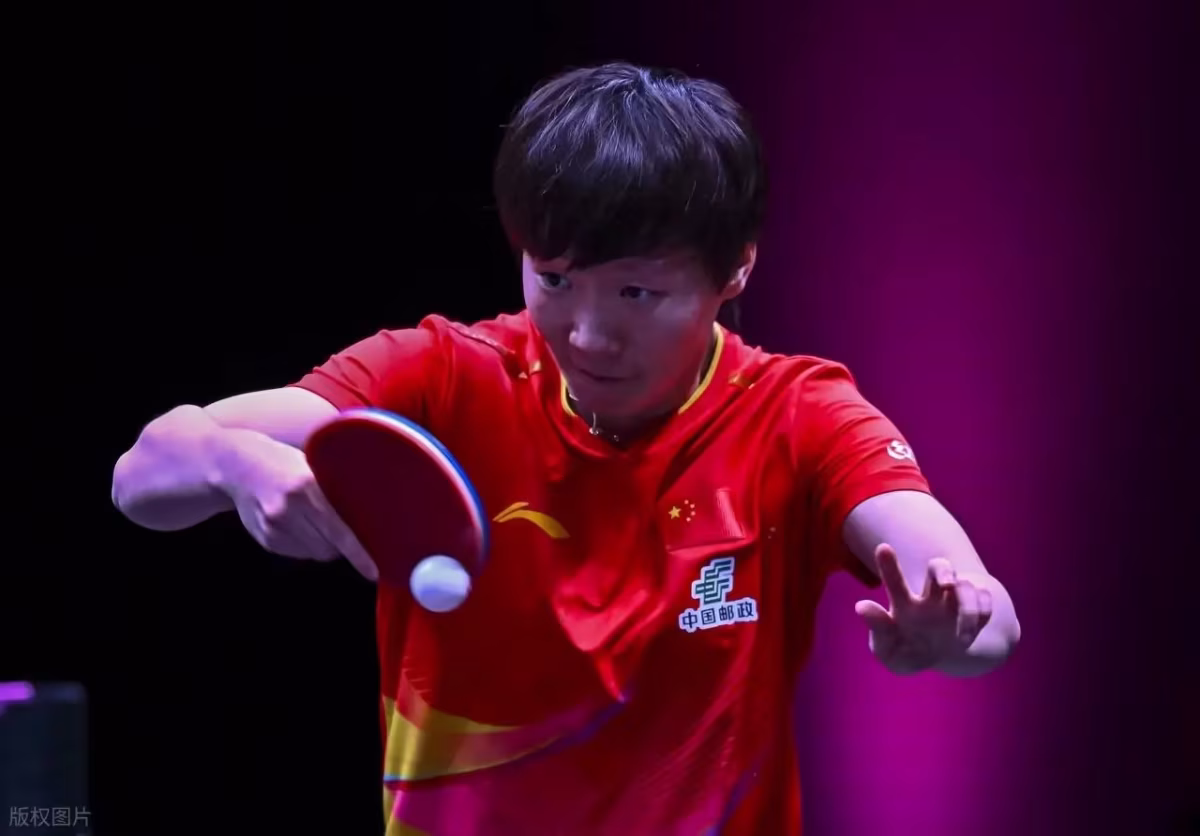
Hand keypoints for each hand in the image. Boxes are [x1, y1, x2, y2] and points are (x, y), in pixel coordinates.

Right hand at [216, 429, 377, 580]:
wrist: (235, 466)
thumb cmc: (283, 461)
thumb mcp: (310, 465)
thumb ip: (332, 490)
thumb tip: (365, 518)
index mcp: (306, 487)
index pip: (339, 531)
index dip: (358, 555)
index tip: (372, 573)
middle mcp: (288, 510)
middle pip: (328, 548)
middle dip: (341, 547)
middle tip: (345, 532)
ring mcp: (273, 527)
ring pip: (313, 553)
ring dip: (323, 546)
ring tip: (317, 523)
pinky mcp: (265, 539)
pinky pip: (298, 553)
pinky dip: (305, 545)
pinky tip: (299, 525)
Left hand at [853, 544, 991, 674]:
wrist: (939, 659)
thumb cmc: (905, 653)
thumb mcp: (888, 651)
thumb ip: (877, 629)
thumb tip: (861, 606)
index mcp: (904, 602)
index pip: (895, 581)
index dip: (889, 564)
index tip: (882, 547)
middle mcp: (931, 595)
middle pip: (939, 568)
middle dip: (943, 571)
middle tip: (947, 584)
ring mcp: (955, 601)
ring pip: (966, 586)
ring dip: (967, 606)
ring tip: (961, 636)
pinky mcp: (977, 611)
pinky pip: (985, 600)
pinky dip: (983, 612)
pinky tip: (974, 629)